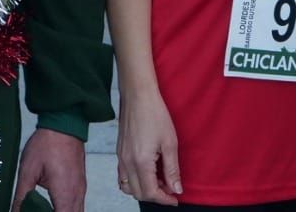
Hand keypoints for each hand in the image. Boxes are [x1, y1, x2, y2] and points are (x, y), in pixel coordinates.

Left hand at [13, 127, 85, 210]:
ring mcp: (81, 189)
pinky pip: (78, 205)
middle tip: (37, 210)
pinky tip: (55, 208)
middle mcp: (77, 194)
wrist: (65, 122)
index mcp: (64, 193)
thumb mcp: (28, 171)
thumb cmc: (46, 144)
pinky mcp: (81, 183)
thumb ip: (21, 196)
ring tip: (45, 209)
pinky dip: (68, 210)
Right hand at [117, 89, 182, 204]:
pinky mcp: (119, 152)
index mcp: (140, 162)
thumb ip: (172, 169)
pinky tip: (147, 172)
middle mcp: (127, 163)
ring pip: (128, 187)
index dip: (164, 199)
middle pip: (138, 193)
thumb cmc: (155, 114)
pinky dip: (134, 181)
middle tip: (170, 189)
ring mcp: (120, 158)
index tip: (175, 199)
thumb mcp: (170, 142)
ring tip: (159, 180)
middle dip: (155, 195)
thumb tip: (176, 189)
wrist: (138, 95)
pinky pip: (123, 176)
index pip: (151, 192)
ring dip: (144, 189)